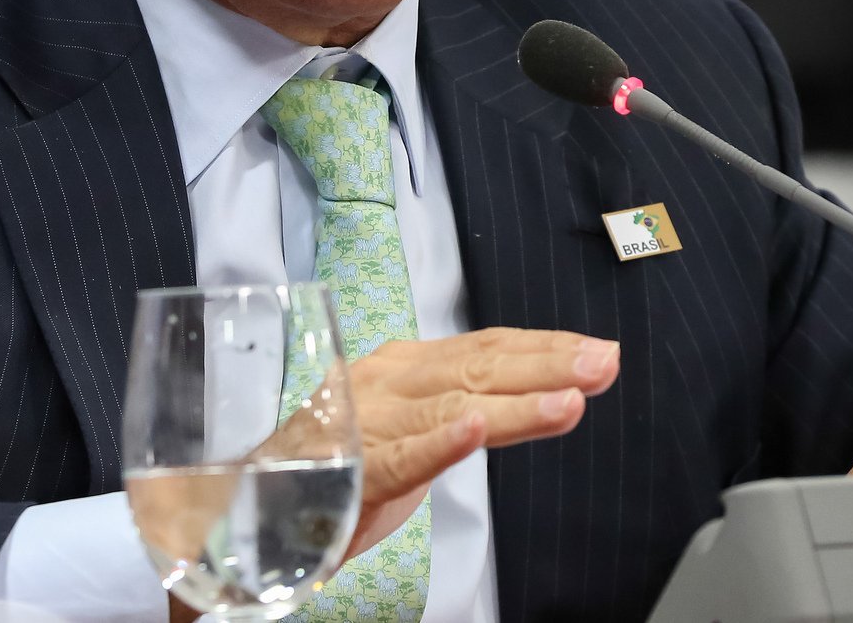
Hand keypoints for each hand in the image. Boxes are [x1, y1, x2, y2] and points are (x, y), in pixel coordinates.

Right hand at [337, 328, 619, 558]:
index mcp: (403, 368)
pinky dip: (438, 443)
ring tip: (568, 401)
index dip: (543, 348)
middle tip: (603, 365)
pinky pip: (398, 457)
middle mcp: (387, 383)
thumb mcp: (409, 428)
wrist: (249, 503)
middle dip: (546, 366)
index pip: (484, 349)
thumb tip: (535, 395)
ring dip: (512, 404)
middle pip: (477, 369)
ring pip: (450, 408)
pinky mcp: (349, 472)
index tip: (596, 351)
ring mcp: (367, 423)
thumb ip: (461, 410)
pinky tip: (473, 431)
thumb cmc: (334, 463)